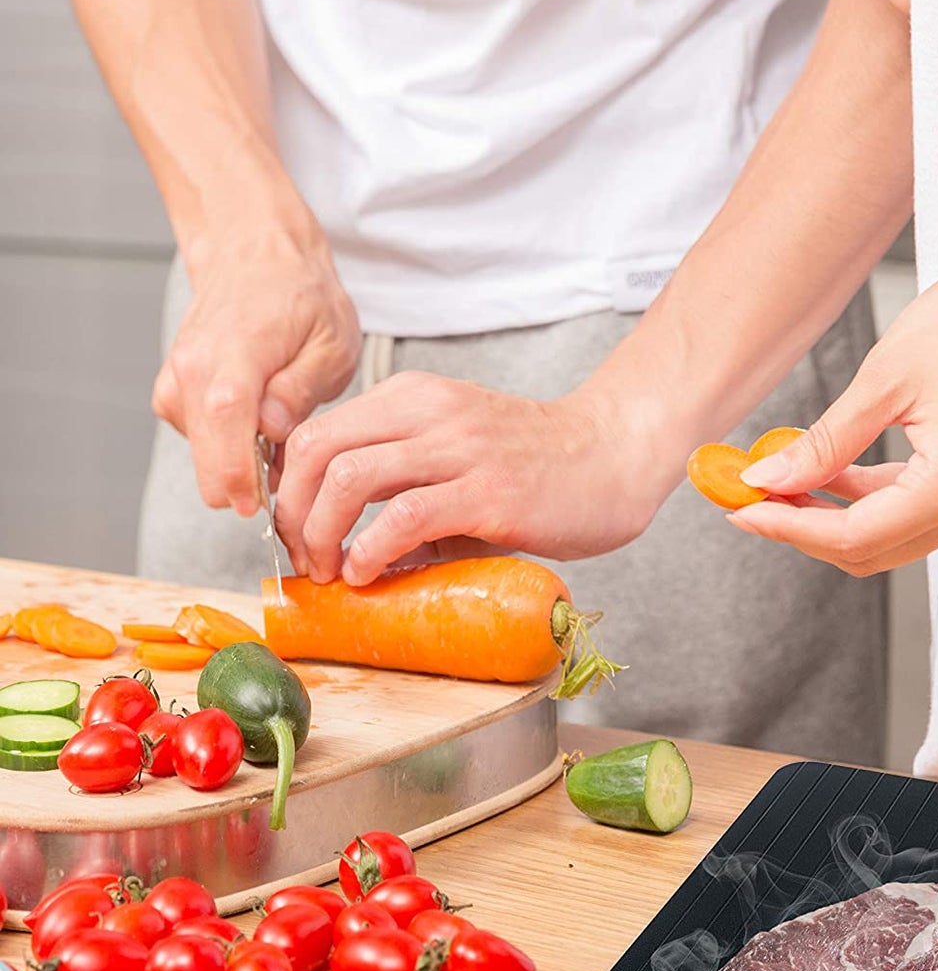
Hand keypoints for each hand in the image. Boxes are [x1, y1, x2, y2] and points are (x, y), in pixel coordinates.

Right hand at [152, 223, 360, 513]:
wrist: (255, 257)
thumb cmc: (301, 298)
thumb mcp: (331, 342)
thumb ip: (302, 389)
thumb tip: (274, 430)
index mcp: (234, 353)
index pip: (225, 421)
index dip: (239, 474)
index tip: (259, 508)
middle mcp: (192, 369)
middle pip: (206, 455)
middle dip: (247, 483)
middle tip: (296, 480)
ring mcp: (177, 382)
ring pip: (205, 456)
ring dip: (243, 463)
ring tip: (286, 437)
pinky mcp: (174, 394)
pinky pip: (202, 441)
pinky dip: (231, 447)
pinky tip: (262, 425)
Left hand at [273, 371, 678, 584]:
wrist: (614, 457)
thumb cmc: (538, 466)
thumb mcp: (458, 457)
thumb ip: (404, 487)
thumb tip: (352, 549)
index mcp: (414, 398)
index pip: (316, 432)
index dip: (289, 489)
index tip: (297, 532)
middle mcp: (430, 412)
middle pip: (318, 450)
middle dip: (293, 514)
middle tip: (306, 558)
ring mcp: (460, 449)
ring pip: (350, 478)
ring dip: (323, 534)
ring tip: (334, 571)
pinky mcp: (488, 491)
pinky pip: (404, 516)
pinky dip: (371, 550)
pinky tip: (372, 573)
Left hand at [730, 231, 937, 573]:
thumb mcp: (885, 381)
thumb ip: (824, 444)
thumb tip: (766, 482)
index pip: (853, 535)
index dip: (788, 528)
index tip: (738, 508)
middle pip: (868, 551)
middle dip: (803, 529)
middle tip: (749, 497)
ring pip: (885, 539)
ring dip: (830, 518)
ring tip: (778, 481)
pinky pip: (908, 514)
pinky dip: (864, 501)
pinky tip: (824, 472)